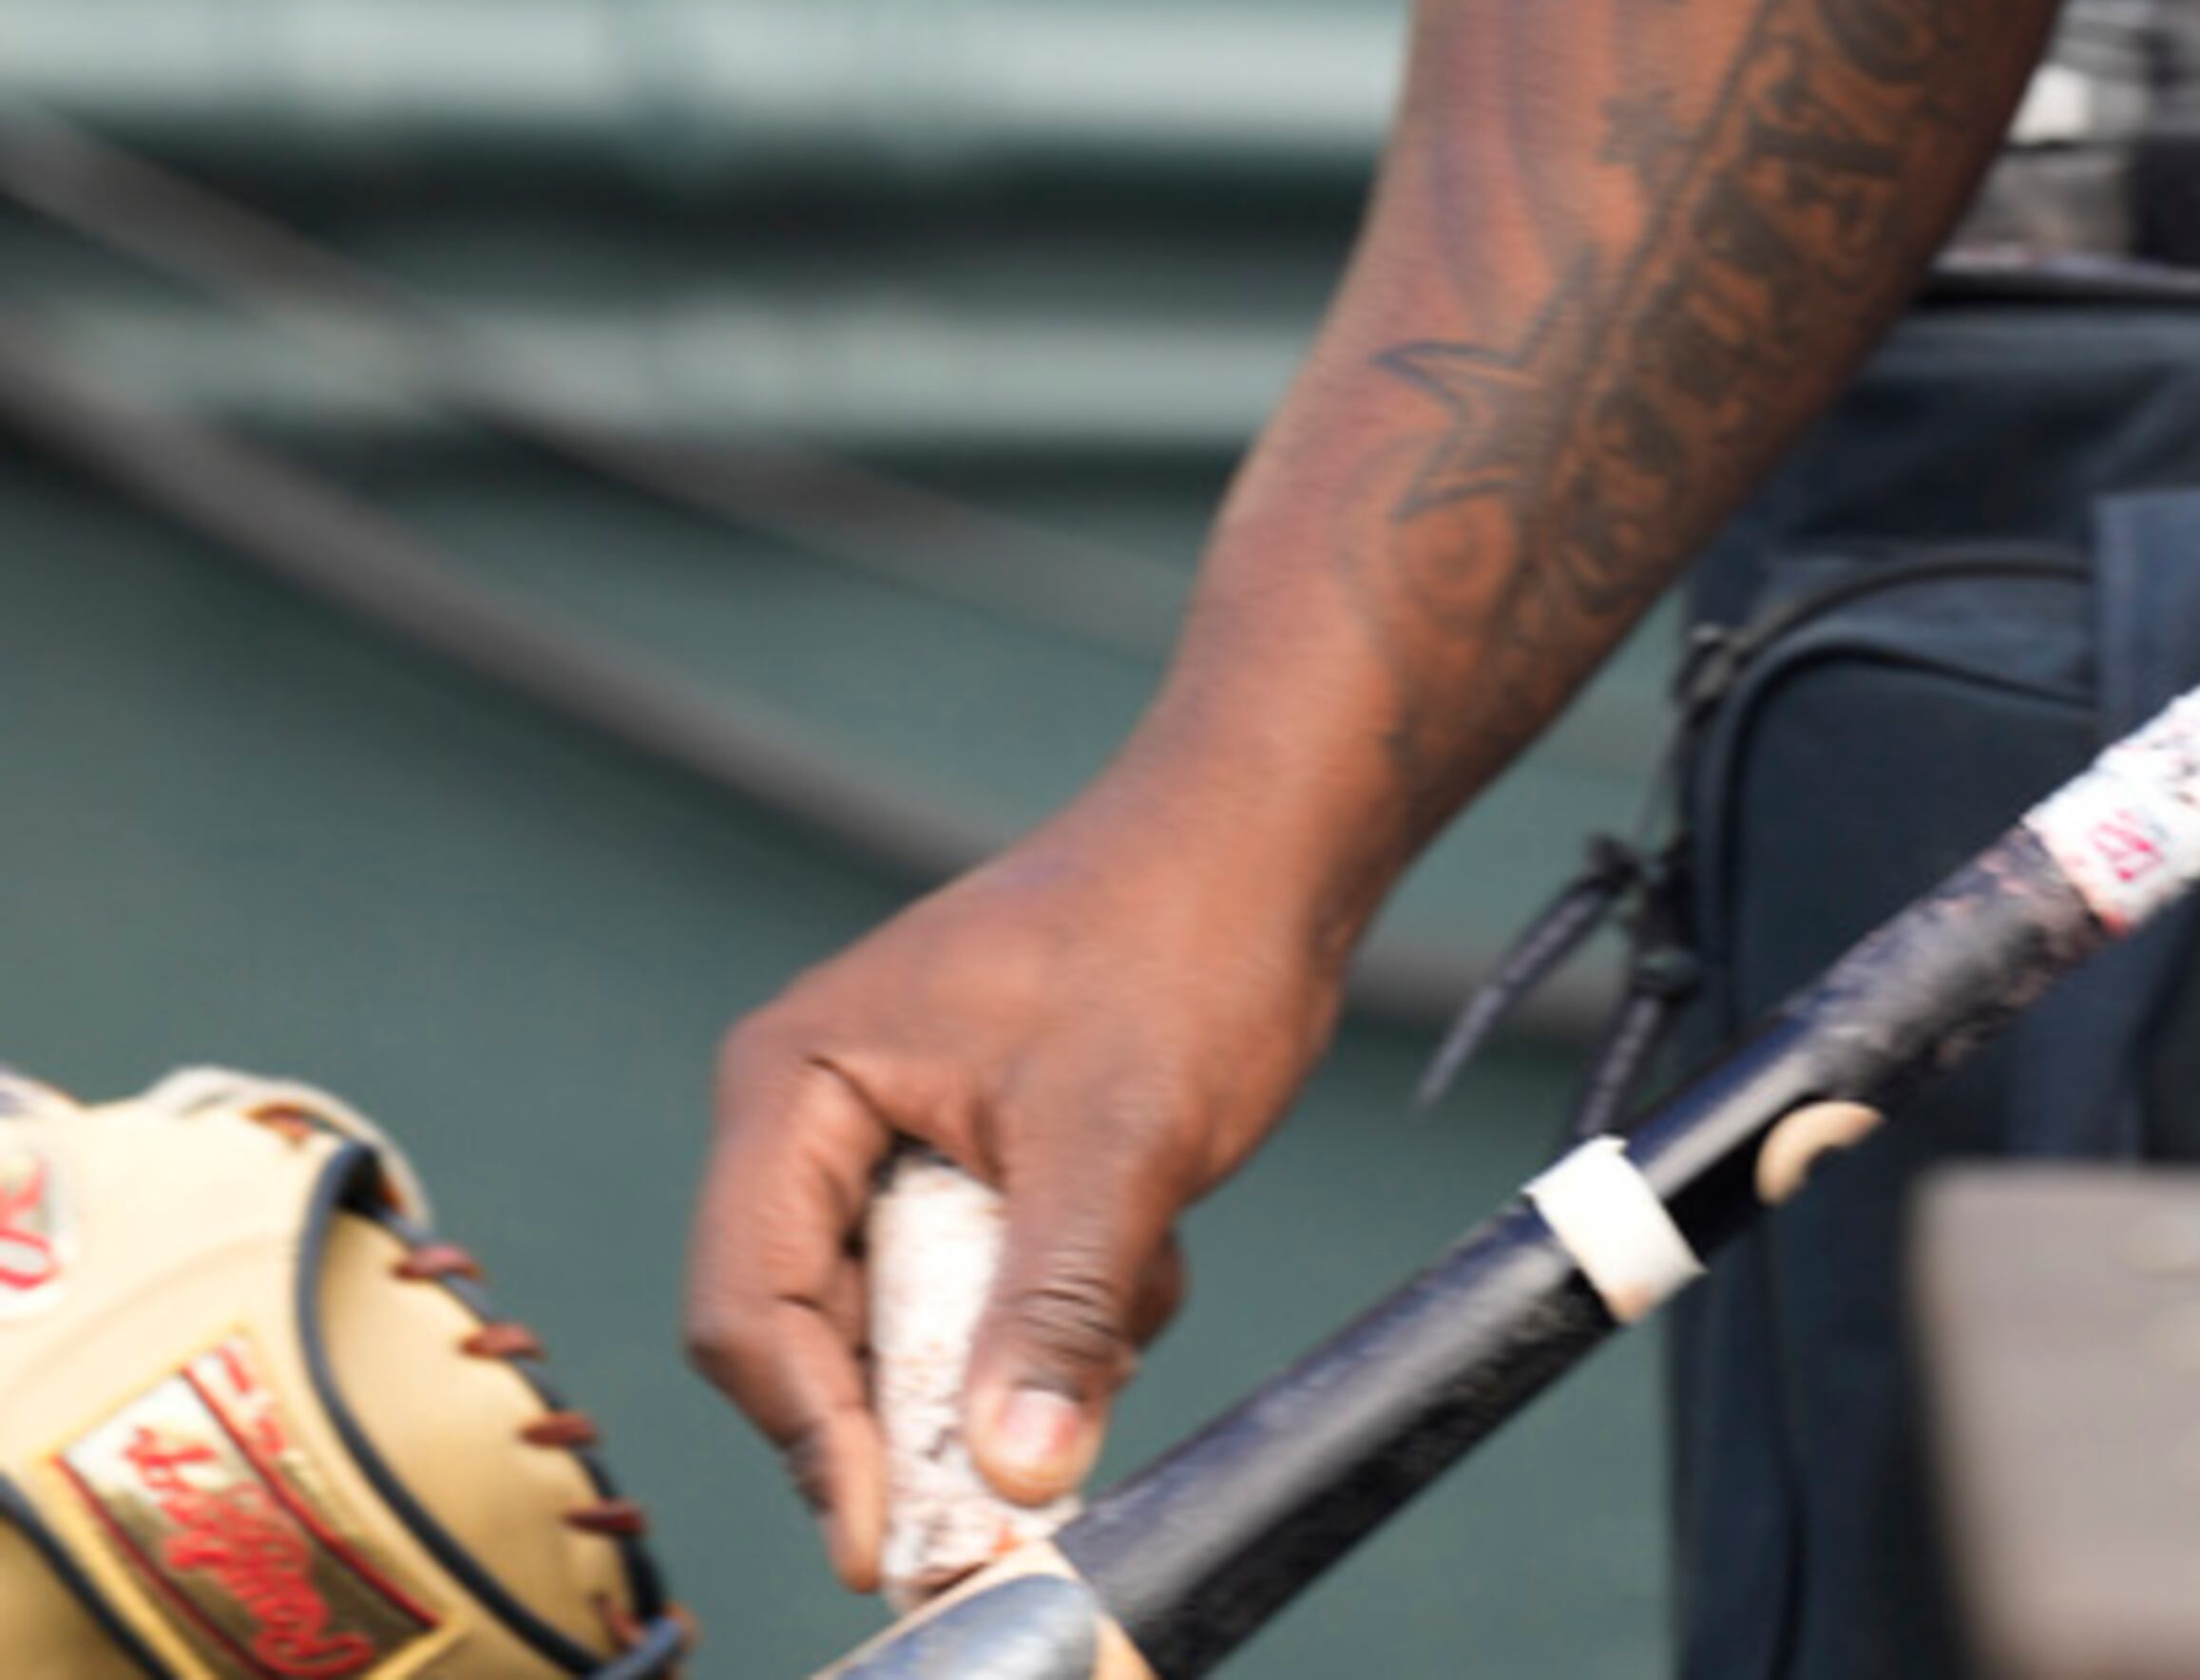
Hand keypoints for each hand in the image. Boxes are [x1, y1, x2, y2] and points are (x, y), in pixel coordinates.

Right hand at [684, 748, 1344, 1590]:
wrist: (1268, 846)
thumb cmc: (1178, 938)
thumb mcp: (1120, 1139)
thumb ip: (1055, 1308)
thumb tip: (1016, 1473)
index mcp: (797, 1082)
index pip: (747, 1312)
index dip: (814, 1439)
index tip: (894, 1537)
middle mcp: (820, 1112)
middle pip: (823, 1335)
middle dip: (943, 1396)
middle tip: (1048, 1438)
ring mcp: (895, 1134)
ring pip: (919, 1328)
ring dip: (1024, 1344)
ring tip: (1131, 1271)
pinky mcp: (970, 1158)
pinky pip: (982, 1294)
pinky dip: (1064, 1308)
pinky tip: (1145, 1246)